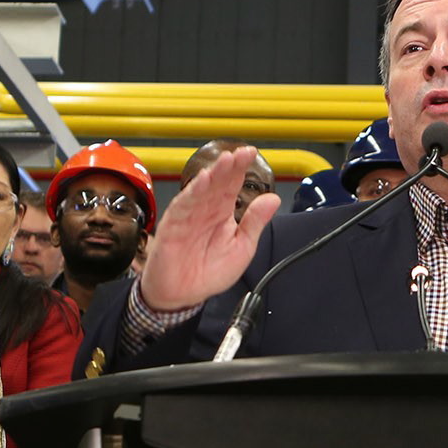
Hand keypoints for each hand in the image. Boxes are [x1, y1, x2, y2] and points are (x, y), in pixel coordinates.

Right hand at [135, 147, 281, 311]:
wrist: (182, 295)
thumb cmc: (208, 272)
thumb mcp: (242, 248)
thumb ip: (255, 223)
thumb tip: (273, 200)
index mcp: (222, 213)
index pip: (233, 185)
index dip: (241, 168)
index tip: (251, 153)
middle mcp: (206, 210)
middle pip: (218, 182)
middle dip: (230, 166)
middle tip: (241, 152)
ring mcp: (189, 216)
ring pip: (202, 190)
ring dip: (213, 175)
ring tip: (225, 161)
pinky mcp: (173, 226)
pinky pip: (183, 206)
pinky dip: (192, 193)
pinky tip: (203, 182)